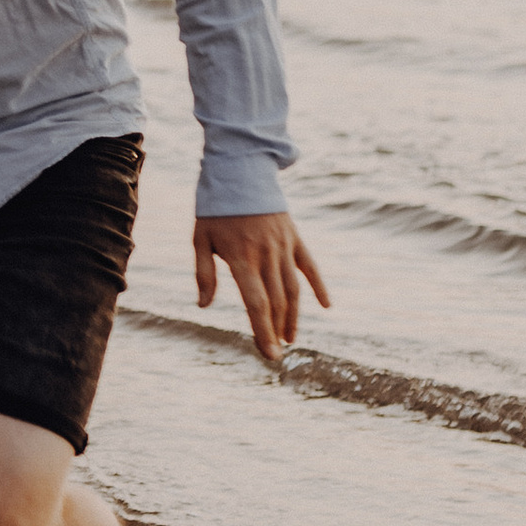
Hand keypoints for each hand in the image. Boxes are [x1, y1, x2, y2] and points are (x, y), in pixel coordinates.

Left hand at [193, 212, 329, 362]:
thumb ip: (204, 274)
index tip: (268, 354)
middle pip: (276, 302)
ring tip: (291, 338)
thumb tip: (203, 306)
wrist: (240, 170)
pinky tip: (326, 306)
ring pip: (294, 290)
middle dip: (276, 331)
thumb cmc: (215, 208)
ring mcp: (284, 247)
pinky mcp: (295, 238)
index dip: (263, 331)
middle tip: (275, 353)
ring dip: (293, 317)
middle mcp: (266, 255)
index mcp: (241, 259)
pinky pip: (310, 267)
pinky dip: (319, 286)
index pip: (256, 304)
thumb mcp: (200, 239)